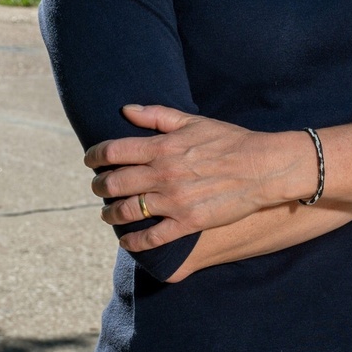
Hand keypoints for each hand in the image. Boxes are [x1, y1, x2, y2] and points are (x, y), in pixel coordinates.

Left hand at [83, 105, 308, 252]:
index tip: (90, 161)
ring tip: (107, 213)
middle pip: (114, 183)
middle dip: (99, 186)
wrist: (262, 168)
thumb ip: (156, 115)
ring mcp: (174, 200)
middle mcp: (162, 174)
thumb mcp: (192, 121)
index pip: (113, 151)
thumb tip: (125, 110)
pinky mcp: (187, 223)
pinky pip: (152, 237)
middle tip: (97, 187)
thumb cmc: (229, 140)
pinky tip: (127, 242)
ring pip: (127, 211)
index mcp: (161, 147)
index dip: (95, 156)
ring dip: (110, 214)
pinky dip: (134, 242)